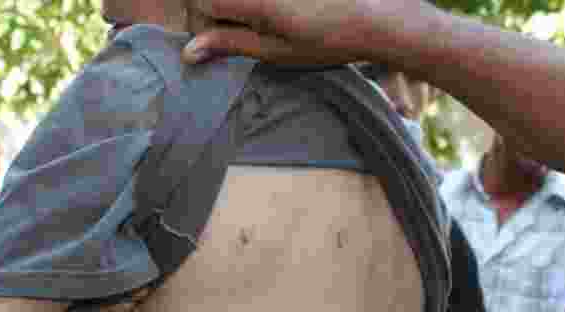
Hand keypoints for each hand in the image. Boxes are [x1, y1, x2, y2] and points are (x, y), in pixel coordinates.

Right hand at [183, 0, 404, 65]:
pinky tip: (285, 11)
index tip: (222, 40)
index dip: (204, 24)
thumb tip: (189, 53)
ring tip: (271, 20)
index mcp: (254, 0)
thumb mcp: (277, 50)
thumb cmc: (327, 39)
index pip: (201, 3)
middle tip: (247, 29)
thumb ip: (230, 44)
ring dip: (237, 8)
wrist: (375, 13)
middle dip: (219, 11)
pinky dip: (256, 4)